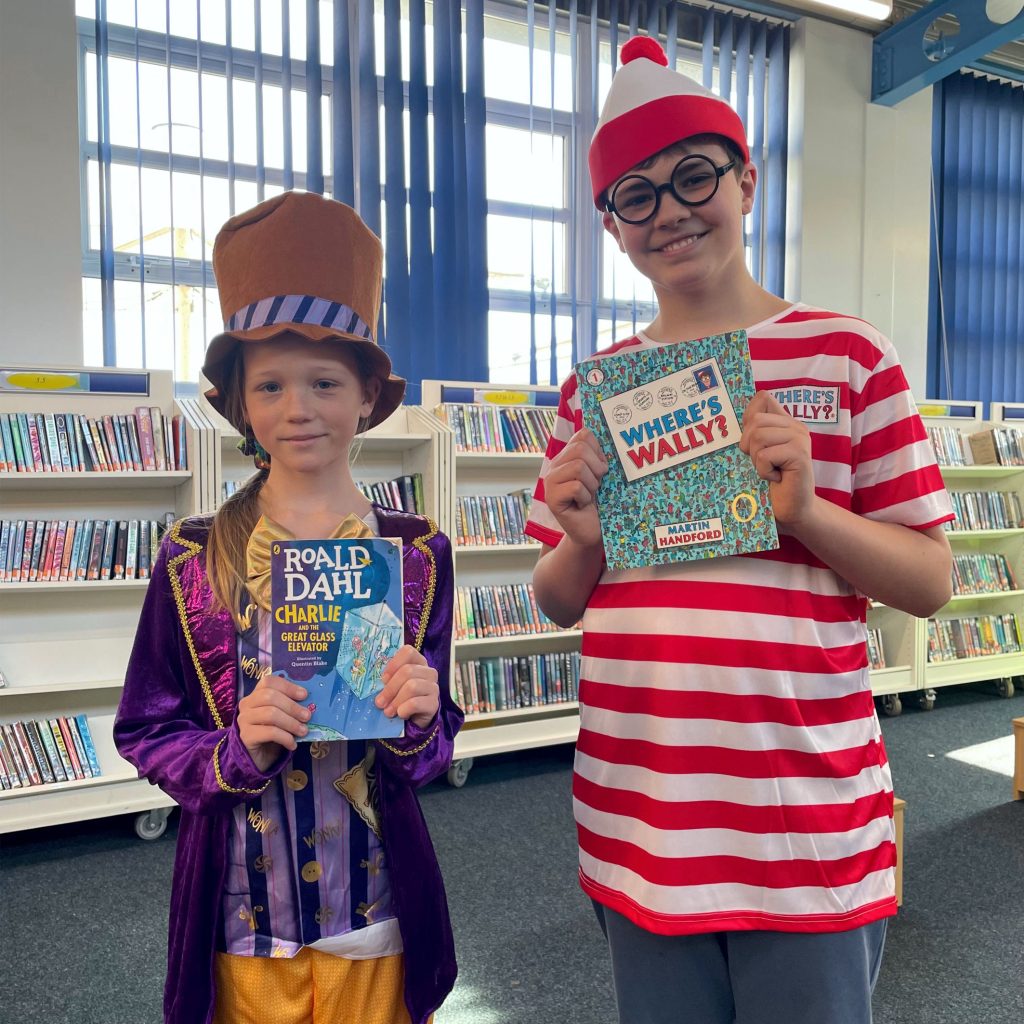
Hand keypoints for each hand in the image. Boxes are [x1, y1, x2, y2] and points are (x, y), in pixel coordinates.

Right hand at [236, 673, 309, 771]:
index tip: (304, 695)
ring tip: (303, 731)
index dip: (288, 686)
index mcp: (256, 694)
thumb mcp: (283, 716)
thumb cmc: (274, 733)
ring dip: (291, 723)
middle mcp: (246, 704)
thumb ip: (291, 706)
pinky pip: (269, 732)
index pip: (269, 681)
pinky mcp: (245, 737)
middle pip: (270, 697)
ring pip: (270, 714)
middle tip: (307, 716)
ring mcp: (244, 720)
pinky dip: (285, 738)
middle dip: (292, 706)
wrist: (259, 757)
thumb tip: (311, 703)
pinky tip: (292, 745)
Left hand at [376, 645, 439, 728]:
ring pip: (412, 686)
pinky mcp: (434, 704)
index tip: (383, 679)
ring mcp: (433, 687)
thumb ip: (388, 680)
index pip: (408, 652)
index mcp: (418, 662)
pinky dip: (404, 709)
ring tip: (388, 712)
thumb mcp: (393, 686)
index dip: (393, 664)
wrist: (414, 720)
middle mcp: (429, 672)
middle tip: (380, 703)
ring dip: (396, 700)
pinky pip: (416, 703)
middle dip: (390, 688)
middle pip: (407, 671)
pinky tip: (400, 714)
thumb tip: (379, 683)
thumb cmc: (400, 699)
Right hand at [542, 428, 608, 547]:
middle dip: (596, 467)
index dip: (598, 451)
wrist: (593, 530)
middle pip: (580, 448)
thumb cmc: (600, 502)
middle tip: (596, 484)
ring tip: (589, 495)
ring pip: (578, 467)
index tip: (600, 468)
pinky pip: (576, 487)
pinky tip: (582, 505)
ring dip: (591, 484)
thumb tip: (609, 438)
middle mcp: (556, 465)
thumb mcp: (601, 475)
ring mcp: (550, 481)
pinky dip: (585, 497)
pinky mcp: (551, 498)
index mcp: (568, 455)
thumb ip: (599, 456)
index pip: (583, 435)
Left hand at [739, 391, 815, 525]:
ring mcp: (799, 438)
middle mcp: (795, 426)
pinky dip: (762, 471)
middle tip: (761, 463)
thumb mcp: (756, 454)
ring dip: (755, 460)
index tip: (750, 443)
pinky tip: (775, 479)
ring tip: (769, 471)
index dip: (748, 418)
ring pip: (758, 436)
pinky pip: (764, 455)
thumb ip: (750, 433)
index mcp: (784, 423)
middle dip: (748, 445)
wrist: (791, 511)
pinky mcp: (800, 453)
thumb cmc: (769, 485)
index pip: (763, 398)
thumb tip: (725, 417)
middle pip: (755, 420)